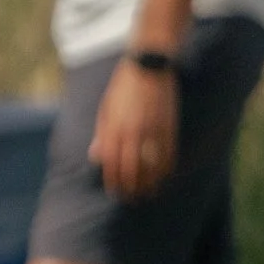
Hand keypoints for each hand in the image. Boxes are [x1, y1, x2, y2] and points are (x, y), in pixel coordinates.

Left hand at [90, 59, 178, 198]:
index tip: (116, 192)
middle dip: (130, 187)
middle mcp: (131, 132)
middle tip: (132, 199)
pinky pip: (168, 153)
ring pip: (150, 165)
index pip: (111, 163)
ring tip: (149, 193)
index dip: (113, 181)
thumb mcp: (106, 107)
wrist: (148, 65)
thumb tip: (95, 157)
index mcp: (113, 127)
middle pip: (130, 169)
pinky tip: (165, 177)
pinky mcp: (168, 126)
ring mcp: (151, 130)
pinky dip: (166, 168)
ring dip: (149, 183)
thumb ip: (101, 134)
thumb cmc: (123, 85)